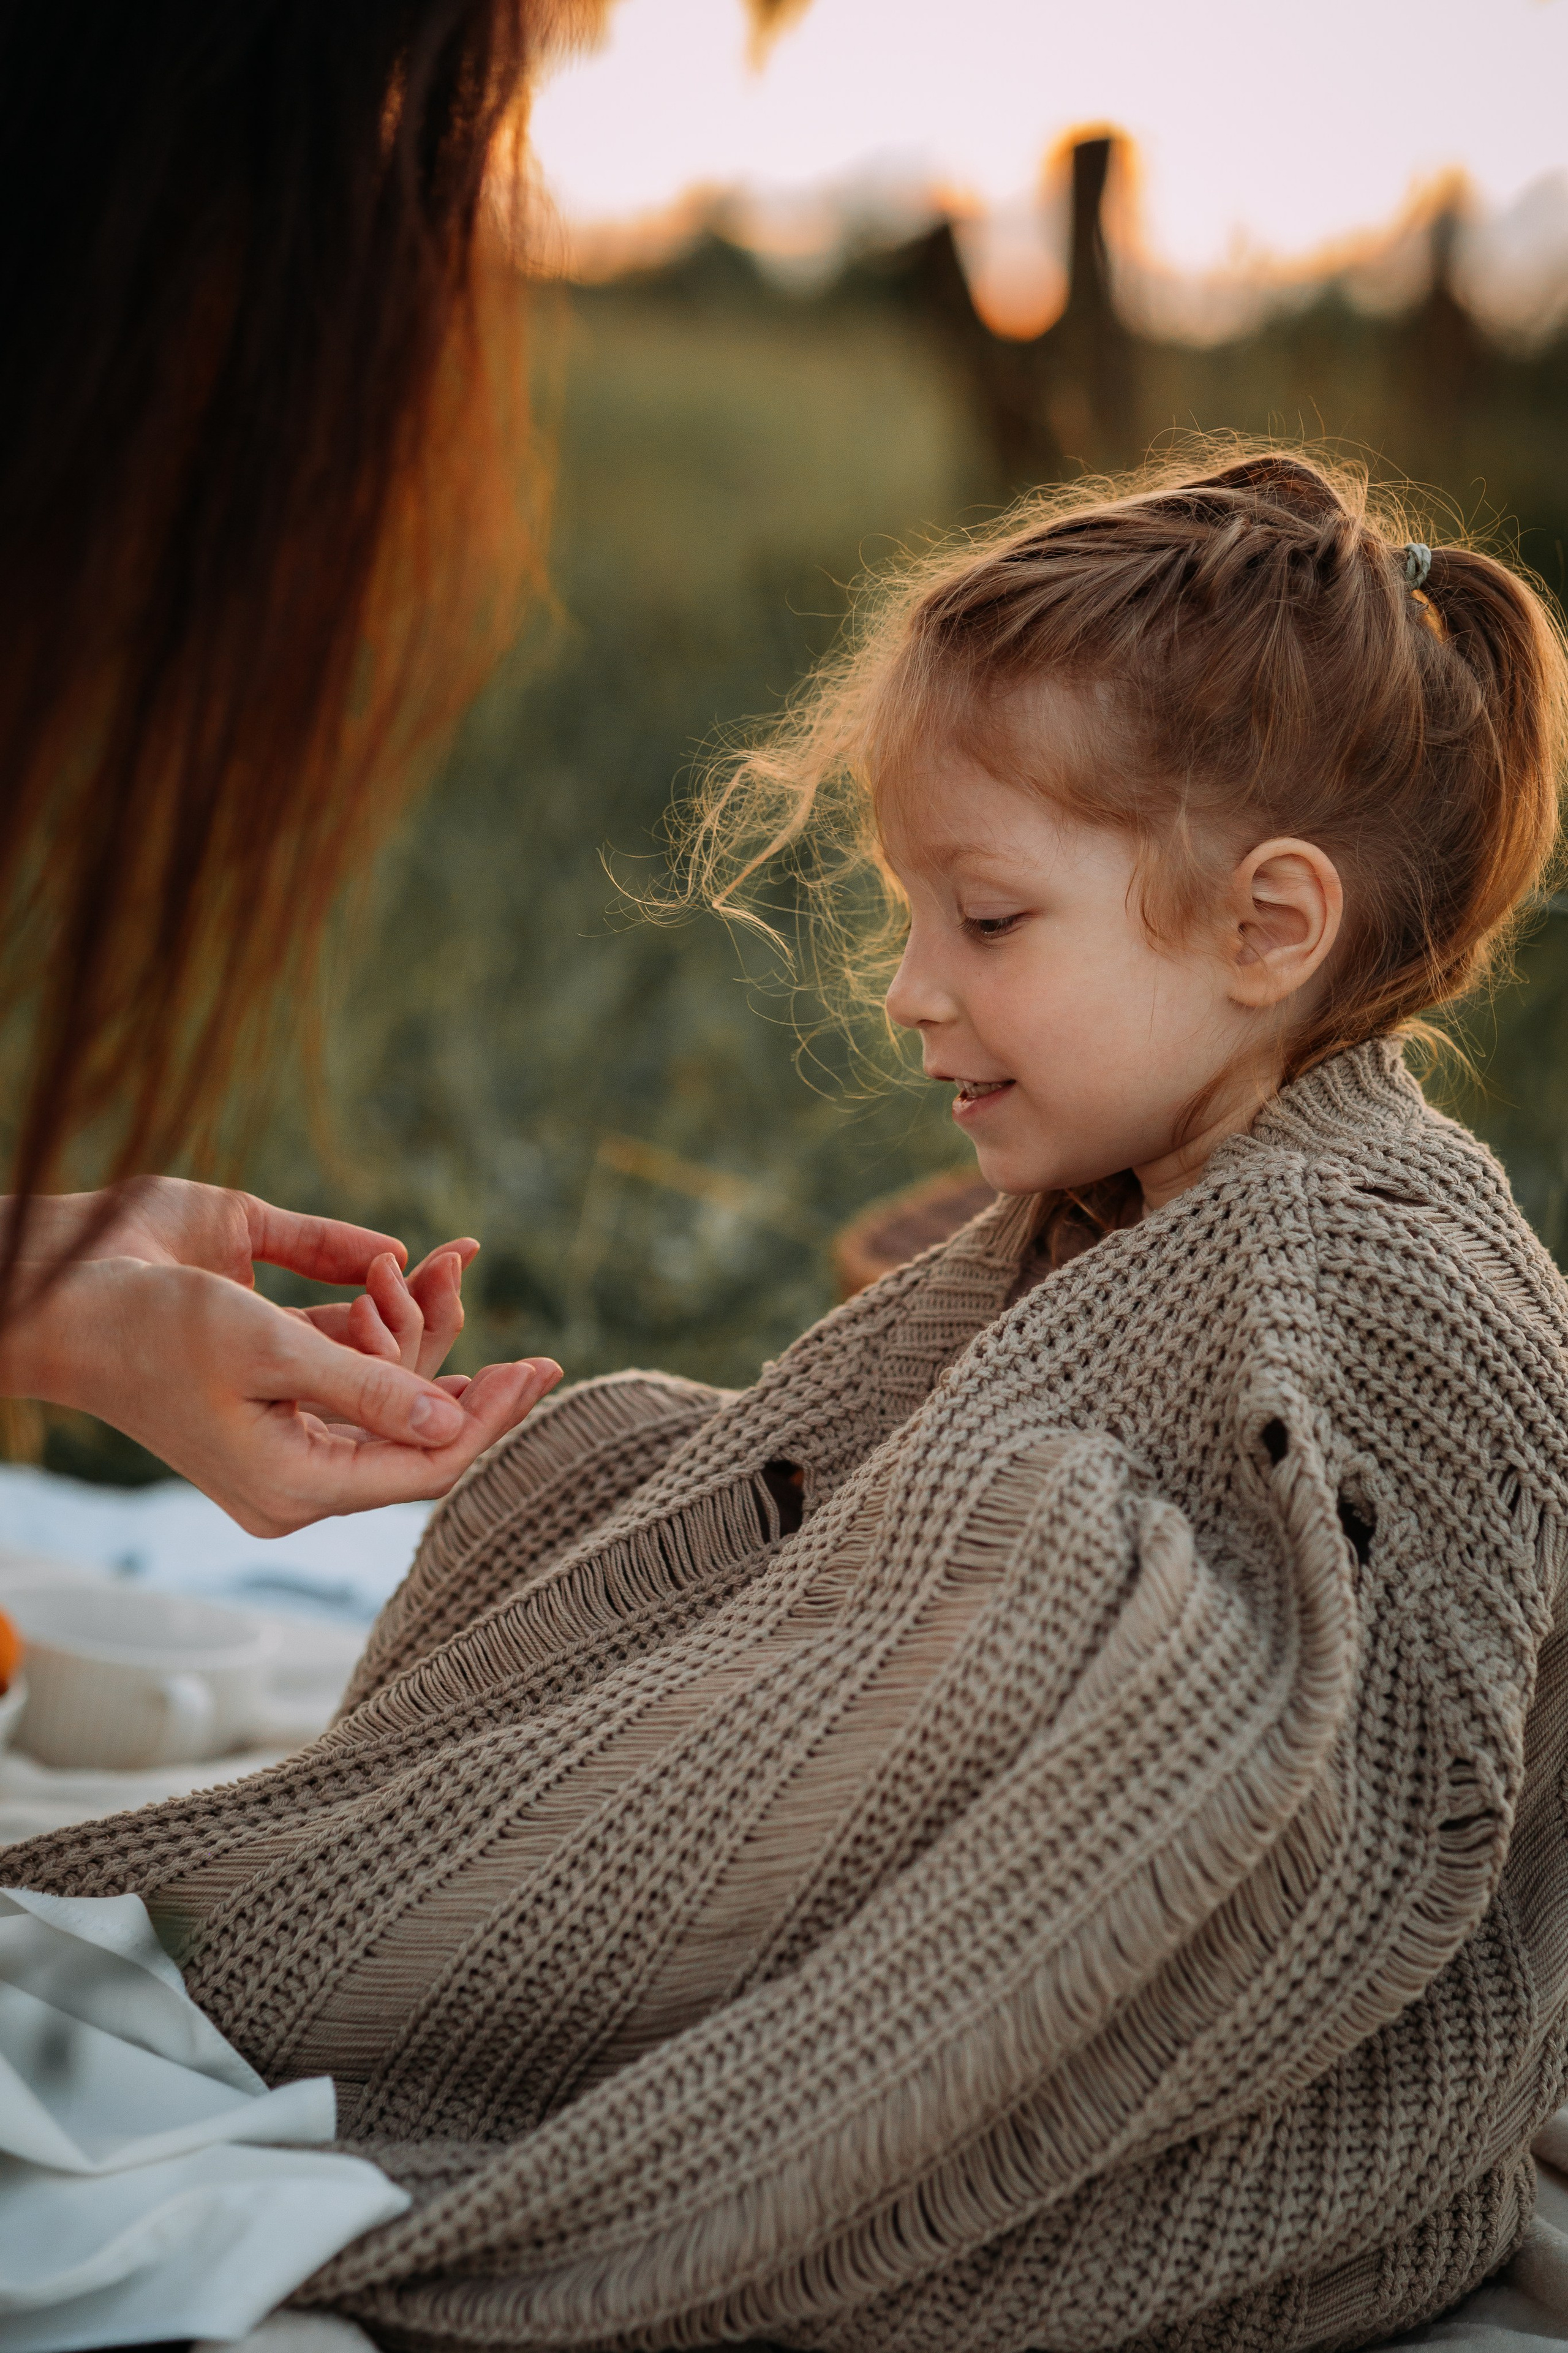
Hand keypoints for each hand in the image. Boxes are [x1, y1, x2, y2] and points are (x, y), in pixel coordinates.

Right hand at [0, 1182, 562, 1535]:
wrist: (56, 1289)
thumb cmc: (150, 1325)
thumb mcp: (267, 1351)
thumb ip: (365, 1386)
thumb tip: (451, 1420)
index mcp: (294, 1483)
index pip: (424, 1465)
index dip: (491, 1421)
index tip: (544, 1371)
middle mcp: (297, 1458)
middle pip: (414, 1419)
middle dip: (455, 1352)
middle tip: (510, 1321)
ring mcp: (285, 1410)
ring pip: (388, 1373)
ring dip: (418, 1314)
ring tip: (441, 1262)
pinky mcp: (272, 1359)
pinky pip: (351, 1341)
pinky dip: (381, 1298)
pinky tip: (404, 1260)